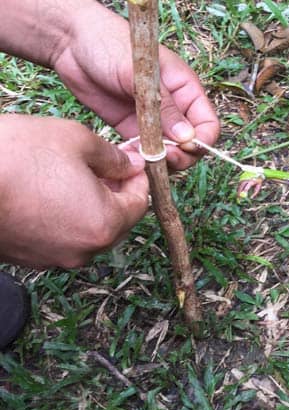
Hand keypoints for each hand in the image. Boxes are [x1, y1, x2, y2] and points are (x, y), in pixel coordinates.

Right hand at [0, 114, 148, 267]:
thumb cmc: (16, 155)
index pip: (139, 204)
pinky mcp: (28, 258)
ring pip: (88, 230)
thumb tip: (132, 166)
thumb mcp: (76, 140)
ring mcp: (54, 258)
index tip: (133, 161)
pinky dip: (64, 218)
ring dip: (90, 205)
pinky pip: (60, 237)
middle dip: (116, 193)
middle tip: (106, 166)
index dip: (139, 179)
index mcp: (103, 224)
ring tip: (73, 176)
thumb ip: (114, 157)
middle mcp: (84, 250)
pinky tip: (48, 193)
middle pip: (116, 221)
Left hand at [52, 1, 219, 169]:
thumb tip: (188, 137)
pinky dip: (143, 161)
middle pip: (191, 144)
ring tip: (145, 160)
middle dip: (182, 156)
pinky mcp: (132, 130)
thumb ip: (165, 107)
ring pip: (170, 152)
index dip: (202, 140)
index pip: (208, 123)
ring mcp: (153, 121)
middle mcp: (174, 107)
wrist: (71, 42)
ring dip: (162, 162)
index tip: (185, 147)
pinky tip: (131, 160)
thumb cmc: (110, 44)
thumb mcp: (141, 75)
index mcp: (185, 89)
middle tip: (164, 159)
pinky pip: (146, 153)